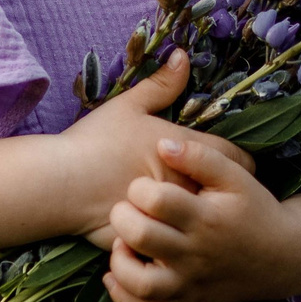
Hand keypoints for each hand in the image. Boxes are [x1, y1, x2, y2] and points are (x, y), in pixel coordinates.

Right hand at [64, 50, 254, 249]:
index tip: (235, 163)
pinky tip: (175, 237)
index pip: (237, 159)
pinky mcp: (152, 243)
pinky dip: (178, 241)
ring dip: (203, 218)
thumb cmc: (94, 141)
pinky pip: (177, 245)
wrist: (59, 184)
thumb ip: (161, 85)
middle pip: (224, 194)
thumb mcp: (128, 106)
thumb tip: (183, 56)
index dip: (241, 160)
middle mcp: (186, 187)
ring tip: (201, 216)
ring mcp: (171, 219)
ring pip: (204, 222)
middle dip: (224, 192)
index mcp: (187, 152)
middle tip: (220, 191)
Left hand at [103, 130, 296, 301]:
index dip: (140, 187)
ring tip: (123, 244)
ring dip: (119, 262)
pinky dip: (123, 298)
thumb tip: (162, 144)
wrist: (281, 257)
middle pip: (142, 237)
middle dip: (122, 217)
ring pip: (140, 283)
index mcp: (207, 218)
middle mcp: (196, 254)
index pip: (158, 200)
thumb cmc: (255, 210)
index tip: (144, 186)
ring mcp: (190, 284)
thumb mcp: (237, 176)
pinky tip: (115, 276)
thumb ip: (200, 157)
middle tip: (127, 210)